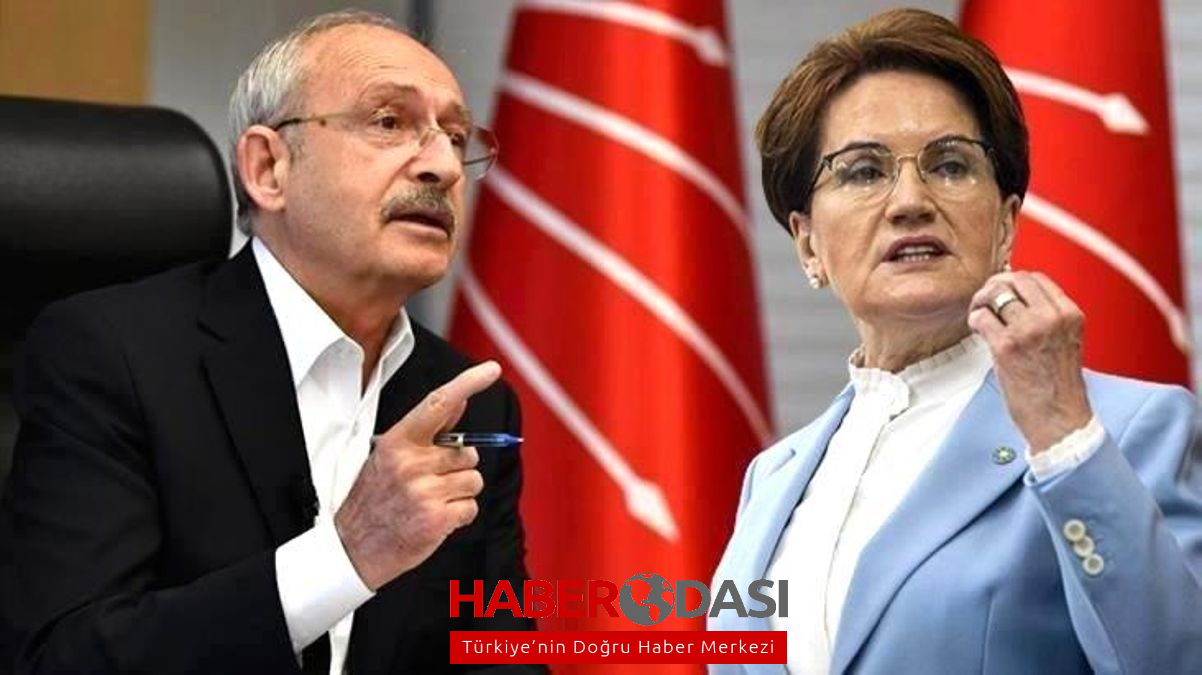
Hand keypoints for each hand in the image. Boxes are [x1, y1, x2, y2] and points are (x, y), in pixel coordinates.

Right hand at [334, 361, 500, 589]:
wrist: (351, 548)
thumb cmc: (375, 499)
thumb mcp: (390, 456)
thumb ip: (428, 430)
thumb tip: (459, 401)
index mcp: (398, 441)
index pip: (438, 404)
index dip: (468, 383)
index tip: (491, 370)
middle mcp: (411, 463)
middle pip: (468, 453)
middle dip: (458, 469)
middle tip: (429, 483)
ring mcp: (424, 491)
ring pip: (474, 481)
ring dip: (460, 493)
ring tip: (431, 502)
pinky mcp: (437, 519)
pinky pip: (471, 507)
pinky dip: (460, 516)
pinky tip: (435, 520)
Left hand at [968, 271, 1092, 452]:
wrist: (1059, 420)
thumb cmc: (1058, 388)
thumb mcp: (1065, 342)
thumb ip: (1047, 318)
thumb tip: (1015, 299)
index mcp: (1070, 315)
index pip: (1037, 278)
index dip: (1013, 281)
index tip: (1003, 290)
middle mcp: (1052, 317)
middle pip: (1014, 280)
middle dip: (994, 287)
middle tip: (985, 301)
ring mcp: (1028, 330)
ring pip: (995, 294)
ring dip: (981, 302)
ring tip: (980, 315)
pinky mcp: (1006, 345)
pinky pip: (981, 317)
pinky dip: (974, 320)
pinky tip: (978, 332)